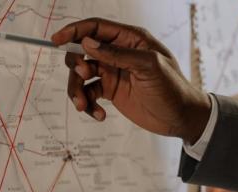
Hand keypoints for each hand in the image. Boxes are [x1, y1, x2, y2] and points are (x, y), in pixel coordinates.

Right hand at [51, 18, 210, 144]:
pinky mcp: (110, 91)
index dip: (74, 31)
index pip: (96, 28)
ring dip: (77, 90)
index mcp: (130, 39)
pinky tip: (99, 115)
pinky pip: (88, 94)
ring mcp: (112, 72)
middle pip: (82, 51)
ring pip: (81, 75)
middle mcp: (118, 53)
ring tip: (84, 106)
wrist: (181, 118)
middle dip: (75, 65)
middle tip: (82, 76)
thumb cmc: (172, 88)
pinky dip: (88, 105)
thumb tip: (87, 43)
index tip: (57, 39)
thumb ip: (117, 54)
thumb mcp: (148, 66)